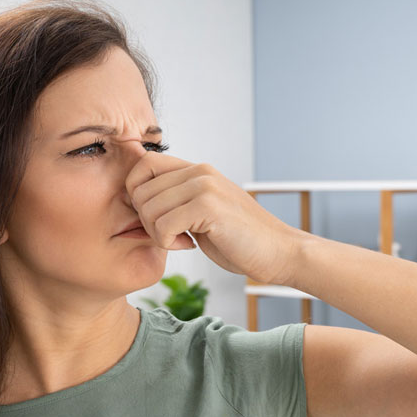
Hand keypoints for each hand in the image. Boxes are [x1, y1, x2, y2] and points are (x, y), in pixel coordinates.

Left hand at [124, 152, 301, 284]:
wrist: (279, 252)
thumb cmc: (240, 239)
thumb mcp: (203, 212)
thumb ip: (178, 201)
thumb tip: (138, 202)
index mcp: (197, 170)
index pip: (143, 164)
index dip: (137, 194)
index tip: (156, 218)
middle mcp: (199, 171)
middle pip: (139, 189)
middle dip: (146, 220)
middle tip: (171, 236)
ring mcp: (205, 186)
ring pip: (148, 209)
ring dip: (157, 234)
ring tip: (182, 241)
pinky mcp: (208, 206)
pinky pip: (162, 225)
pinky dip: (168, 242)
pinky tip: (189, 245)